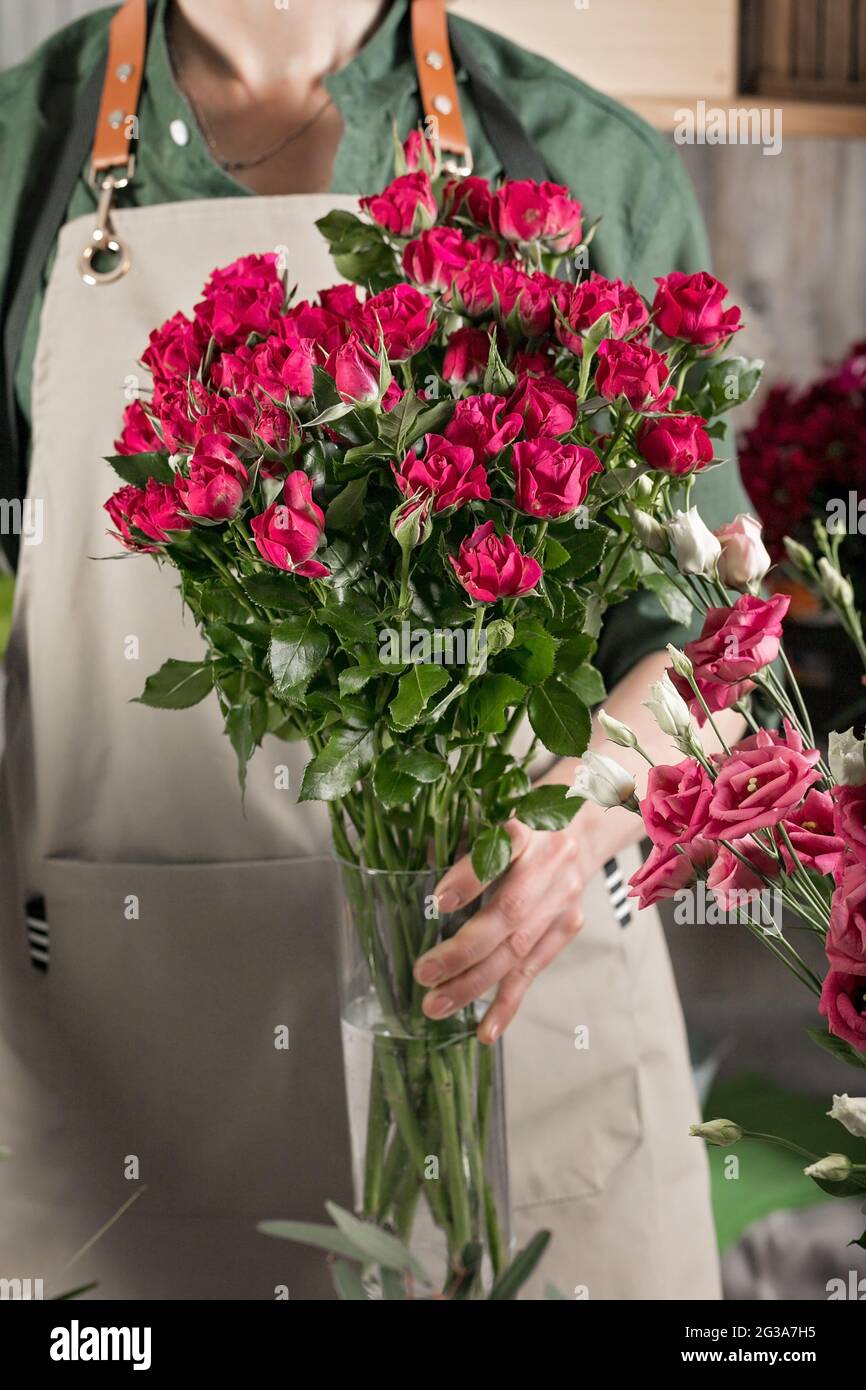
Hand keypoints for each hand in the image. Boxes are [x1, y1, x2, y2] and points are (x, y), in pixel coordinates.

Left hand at [413, 818, 587, 1044]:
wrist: (579, 833)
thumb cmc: (518, 826)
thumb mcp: (492, 816)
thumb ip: (458, 838)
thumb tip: (415, 864)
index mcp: (528, 828)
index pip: (500, 853)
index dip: (470, 879)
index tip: (438, 901)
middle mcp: (550, 864)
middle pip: (509, 913)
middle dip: (464, 949)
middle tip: (425, 973)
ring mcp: (561, 900)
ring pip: (517, 949)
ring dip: (475, 983)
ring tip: (437, 1005)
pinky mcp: (565, 928)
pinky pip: (533, 970)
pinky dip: (507, 1003)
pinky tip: (486, 1031)